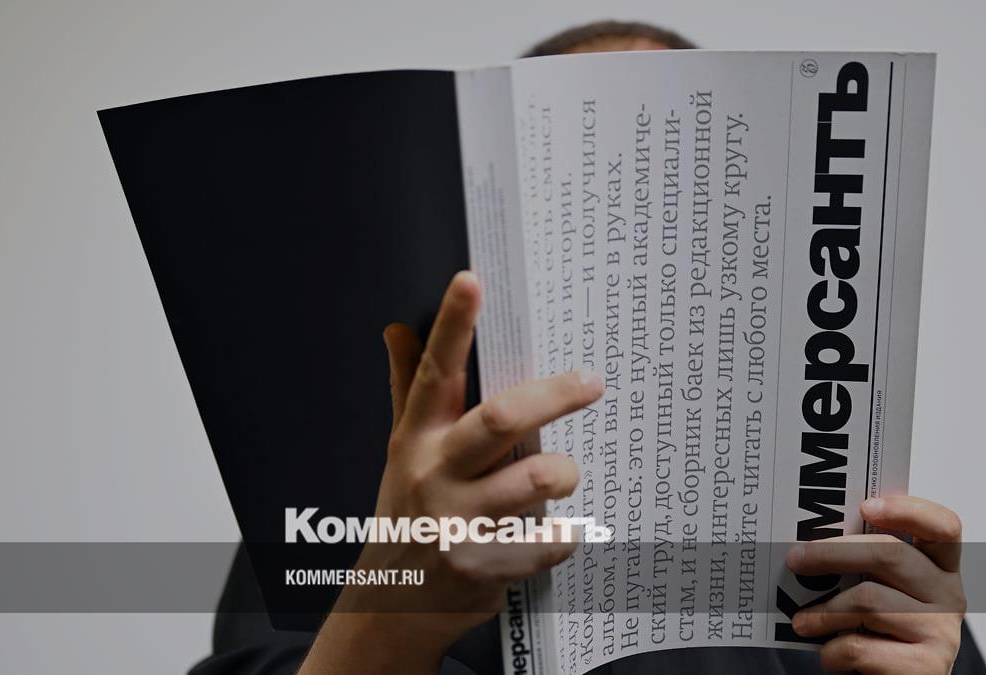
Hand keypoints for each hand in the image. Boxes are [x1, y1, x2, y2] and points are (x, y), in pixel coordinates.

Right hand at [299, 271, 603, 674]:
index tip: (471, 280)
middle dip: (554, 396)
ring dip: (563, 474)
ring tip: (560, 477)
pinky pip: (549, 539)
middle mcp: (434, 474)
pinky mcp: (482, 566)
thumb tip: (397, 328)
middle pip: (501, 420)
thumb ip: (407, 388)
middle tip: (591, 383)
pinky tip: (556, 532)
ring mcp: (457, 522)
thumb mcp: (403, 449)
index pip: (433, 371)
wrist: (395, 603)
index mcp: (417, 437)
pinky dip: (564, 534)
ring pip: (538, 480)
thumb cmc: (410, 509)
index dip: (453, 325)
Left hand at [786, 495, 965, 674]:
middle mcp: (950, 596)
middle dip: (833, 553)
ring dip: (823, 613)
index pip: (943, 527)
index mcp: (941, 570)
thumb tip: (811, 546)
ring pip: (868, 601)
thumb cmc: (881, 638)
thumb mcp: (880, 595)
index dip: (908, 510)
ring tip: (802, 622)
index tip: (866, 506)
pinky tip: (831, 657)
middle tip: (796, 560)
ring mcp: (942, 632)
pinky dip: (833, 653)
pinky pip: (860, 646)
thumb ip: (866, 568)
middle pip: (890, 555)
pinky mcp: (926, 667)